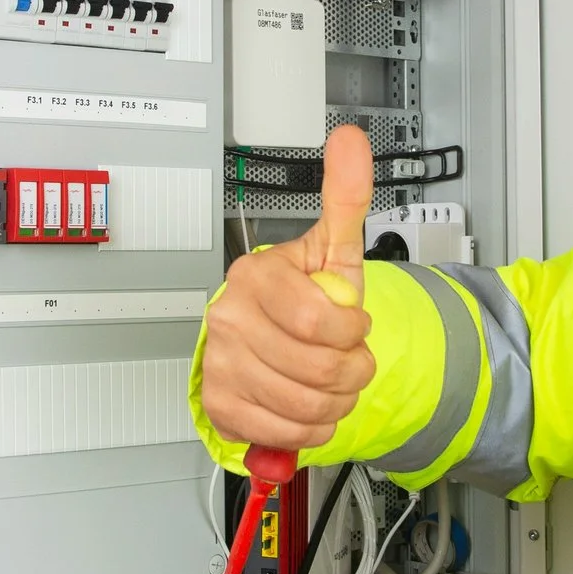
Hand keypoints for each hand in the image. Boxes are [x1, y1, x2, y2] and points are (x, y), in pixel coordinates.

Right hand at [199, 125, 378, 450]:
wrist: (275, 343)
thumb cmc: (306, 298)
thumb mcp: (334, 252)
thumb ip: (346, 197)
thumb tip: (350, 140)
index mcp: (257, 276)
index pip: (317, 321)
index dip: (351, 333)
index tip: (353, 327)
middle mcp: (229, 317)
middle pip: (317, 369)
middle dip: (351, 372)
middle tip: (347, 360)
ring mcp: (220, 362)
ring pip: (304, 406)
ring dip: (335, 402)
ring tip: (332, 383)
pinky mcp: (220, 403)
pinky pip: (283, 433)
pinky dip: (309, 428)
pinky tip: (308, 406)